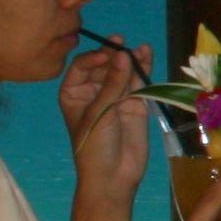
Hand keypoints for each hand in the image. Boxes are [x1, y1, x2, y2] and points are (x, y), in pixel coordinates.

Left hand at [61, 37, 147, 197]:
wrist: (112, 176)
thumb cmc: (93, 146)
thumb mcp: (98, 114)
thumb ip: (113, 84)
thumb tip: (124, 54)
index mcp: (73, 93)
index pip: (81, 66)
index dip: (94, 57)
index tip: (107, 55)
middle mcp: (93, 92)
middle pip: (104, 65)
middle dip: (113, 55)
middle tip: (122, 44)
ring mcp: (114, 97)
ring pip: (122, 72)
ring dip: (130, 58)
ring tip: (141, 48)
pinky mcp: (134, 104)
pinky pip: (137, 83)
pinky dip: (143, 69)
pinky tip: (147, 55)